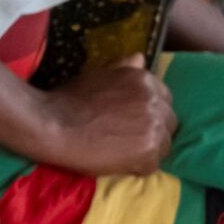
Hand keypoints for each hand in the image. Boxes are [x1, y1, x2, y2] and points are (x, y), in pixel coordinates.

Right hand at [33, 55, 175, 176]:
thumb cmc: (70, 99)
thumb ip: (124, 69)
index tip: (131, 120)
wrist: (53, 125)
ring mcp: (154, 126)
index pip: (164, 99)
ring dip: (146, 149)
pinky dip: (137, 166)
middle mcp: (154, 101)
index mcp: (145, 80)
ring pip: (164, 144)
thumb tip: (140, 56)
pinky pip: (153, 164)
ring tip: (121, 151)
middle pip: (169, 122)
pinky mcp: (148, 152)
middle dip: (152, 130)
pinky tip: (117, 161)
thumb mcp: (99, 76)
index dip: (148, 112)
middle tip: (126, 138)